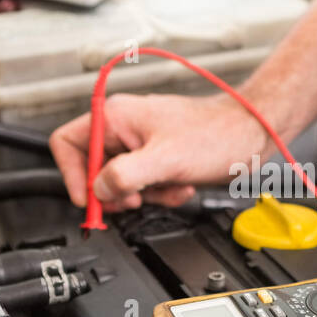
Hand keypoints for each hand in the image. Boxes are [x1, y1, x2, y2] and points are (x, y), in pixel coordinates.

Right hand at [50, 92, 270, 210]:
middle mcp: (122, 128)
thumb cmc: (217, 135)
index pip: (66, 144)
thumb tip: (99, 190)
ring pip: (119, 183)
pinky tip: (179, 185)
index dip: (72, 175)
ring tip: (169, 186)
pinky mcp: (156, 159)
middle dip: (117, 191)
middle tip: (136, 197)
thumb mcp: (165, 160)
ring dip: (145, 194)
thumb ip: (124, 175)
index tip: (89, 199)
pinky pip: (143, 185)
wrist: (250, 135)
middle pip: (92, 170)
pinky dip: (160, 193)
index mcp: (114, 117)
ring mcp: (139, 144)